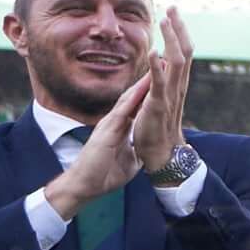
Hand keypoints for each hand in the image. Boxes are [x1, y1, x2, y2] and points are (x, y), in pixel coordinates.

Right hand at [41, 66, 154, 219]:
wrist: (84, 186)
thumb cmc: (104, 174)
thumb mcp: (128, 160)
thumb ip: (135, 149)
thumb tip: (144, 148)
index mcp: (121, 129)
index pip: (138, 107)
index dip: (150, 93)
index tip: (165, 80)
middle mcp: (115, 122)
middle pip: (134, 97)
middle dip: (148, 81)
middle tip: (163, 63)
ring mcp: (110, 124)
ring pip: (129, 98)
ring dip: (143, 82)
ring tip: (157, 65)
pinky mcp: (107, 131)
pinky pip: (122, 110)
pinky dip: (134, 97)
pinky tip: (144, 86)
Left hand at [131, 8, 194, 179]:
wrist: (161, 154)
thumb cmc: (157, 128)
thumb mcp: (159, 99)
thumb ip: (161, 80)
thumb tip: (162, 60)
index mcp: (177, 84)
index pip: (182, 52)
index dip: (179, 32)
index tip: (172, 13)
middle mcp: (178, 86)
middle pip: (184, 51)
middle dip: (178, 28)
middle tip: (173, 7)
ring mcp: (170, 95)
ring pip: (176, 61)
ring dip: (172, 39)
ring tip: (166, 21)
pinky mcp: (159, 105)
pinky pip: (160, 83)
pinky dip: (157, 66)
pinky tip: (154, 52)